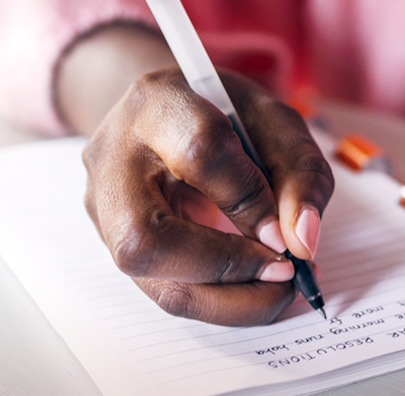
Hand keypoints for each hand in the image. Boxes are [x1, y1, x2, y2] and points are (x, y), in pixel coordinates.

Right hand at [81, 68, 334, 325]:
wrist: (168, 117)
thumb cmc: (223, 116)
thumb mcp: (276, 124)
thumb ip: (300, 174)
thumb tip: (301, 241)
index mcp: (157, 103)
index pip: (198, 153)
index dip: (249, 200)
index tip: (288, 230)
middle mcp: (112, 159)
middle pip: (145, 238)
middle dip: (226, 269)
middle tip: (285, 273)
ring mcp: (102, 208)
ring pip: (153, 280)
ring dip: (228, 300)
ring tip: (278, 289)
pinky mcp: (113, 245)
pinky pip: (164, 291)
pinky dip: (219, 300)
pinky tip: (253, 289)